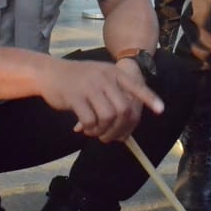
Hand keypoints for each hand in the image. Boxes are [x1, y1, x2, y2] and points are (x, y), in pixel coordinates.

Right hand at [37, 57, 163, 142]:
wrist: (49, 73)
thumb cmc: (77, 80)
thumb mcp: (99, 78)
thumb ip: (113, 96)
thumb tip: (125, 128)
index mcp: (113, 73)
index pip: (136, 86)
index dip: (149, 98)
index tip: (160, 110)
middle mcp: (104, 78)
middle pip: (124, 109)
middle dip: (122, 129)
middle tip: (113, 138)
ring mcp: (90, 87)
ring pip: (109, 116)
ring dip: (105, 131)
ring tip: (97, 133)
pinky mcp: (75, 97)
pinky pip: (91, 120)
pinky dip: (91, 130)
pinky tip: (85, 130)